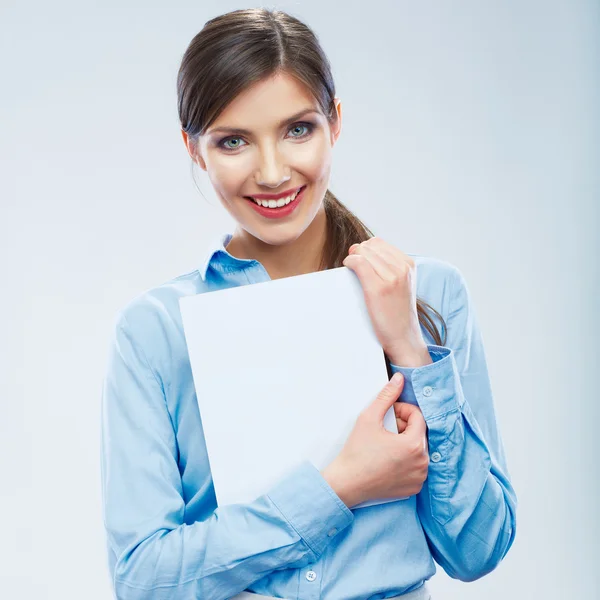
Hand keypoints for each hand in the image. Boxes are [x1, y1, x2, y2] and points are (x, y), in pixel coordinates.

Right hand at [321, 373, 428, 507]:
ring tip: (385, 444)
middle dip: (403, 426)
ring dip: (405, 442)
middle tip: (383, 429)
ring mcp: (419, 477)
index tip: (387, 414)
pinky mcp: (414, 488)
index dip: (402, 410)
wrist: (346, 483)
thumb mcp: (369, 418)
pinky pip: (416, 466)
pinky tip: (388, 459)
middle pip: (418, 432)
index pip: (418, 416)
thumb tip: (399, 379)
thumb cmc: (356, 452)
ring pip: (418, 449)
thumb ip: (387, 396)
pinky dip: (405, 460)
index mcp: (414, 444)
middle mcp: (422, 462)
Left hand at [342, 237, 428, 365]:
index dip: (366, 249)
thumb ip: (390, 267)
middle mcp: (402, 268)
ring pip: (364, 252)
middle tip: (354, 266)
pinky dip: (350, 262)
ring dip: (353, 257)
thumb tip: (362, 250)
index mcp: (409, 264)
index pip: (380, 243)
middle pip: (370, 246)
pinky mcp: (378, 288)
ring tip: (352, 269)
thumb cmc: (397, 312)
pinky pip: (359, 263)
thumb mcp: (403, 284)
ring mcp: (391, 277)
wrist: (404, 337)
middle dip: (359, 252)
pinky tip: (348, 269)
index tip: (360, 259)